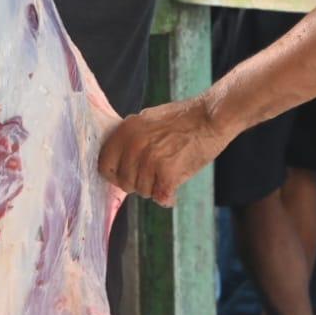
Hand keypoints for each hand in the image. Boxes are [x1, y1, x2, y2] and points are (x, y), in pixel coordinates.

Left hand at [97, 96, 227, 206]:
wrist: (211, 116)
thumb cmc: (184, 118)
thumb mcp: (148, 119)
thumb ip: (132, 138)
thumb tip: (119, 160)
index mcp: (126, 129)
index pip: (104, 163)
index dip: (114, 175)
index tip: (124, 178)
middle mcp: (134, 144)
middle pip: (123, 182)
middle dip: (137, 184)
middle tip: (152, 178)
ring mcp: (150, 159)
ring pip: (142, 191)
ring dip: (154, 189)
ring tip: (167, 177)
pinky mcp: (167, 172)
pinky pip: (160, 197)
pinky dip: (167, 198)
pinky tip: (172, 192)